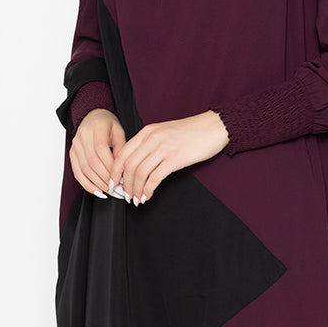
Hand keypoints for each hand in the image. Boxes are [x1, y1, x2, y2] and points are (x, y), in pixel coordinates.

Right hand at [69, 107, 125, 198]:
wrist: (92, 117)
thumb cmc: (107, 125)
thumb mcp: (119, 131)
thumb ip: (121, 148)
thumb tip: (121, 169)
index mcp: (96, 127)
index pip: (101, 150)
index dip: (111, 167)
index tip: (121, 178)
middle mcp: (82, 136)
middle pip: (92, 162)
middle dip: (106, 179)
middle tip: (118, 189)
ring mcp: (75, 145)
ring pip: (84, 169)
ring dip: (98, 184)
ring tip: (111, 192)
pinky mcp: (72, 154)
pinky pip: (77, 172)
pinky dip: (87, 184)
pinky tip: (97, 191)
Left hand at [109, 110, 229, 204]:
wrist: (213, 127)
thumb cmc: (191, 131)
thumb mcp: (164, 132)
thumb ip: (149, 143)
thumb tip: (137, 162)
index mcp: (147, 132)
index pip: (122, 153)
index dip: (114, 171)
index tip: (113, 183)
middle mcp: (152, 139)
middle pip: (128, 165)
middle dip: (124, 184)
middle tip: (124, 195)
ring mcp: (163, 149)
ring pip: (139, 173)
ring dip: (135, 190)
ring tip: (136, 199)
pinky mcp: (175, 159)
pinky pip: (155, 178)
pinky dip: (148, 190)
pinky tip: (147, 196)